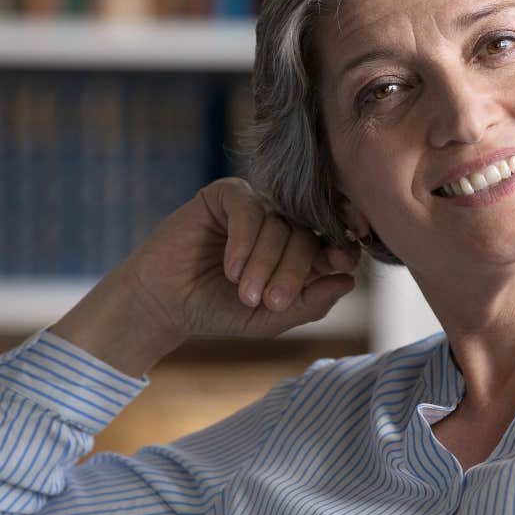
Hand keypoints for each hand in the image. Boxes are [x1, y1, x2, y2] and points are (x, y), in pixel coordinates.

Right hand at [53, 178, 360, 375]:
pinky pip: (248, 208)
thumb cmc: (218, 311)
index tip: (339, 264)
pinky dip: (244, 240)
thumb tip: (349, 280)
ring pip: (279, 224)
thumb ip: (310, 303)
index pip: (333, 244)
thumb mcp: (269, 319)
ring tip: (243, 293)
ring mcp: (256, 208)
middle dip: (293, 271)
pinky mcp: (226, 195)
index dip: (341, 251)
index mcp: (300, 254)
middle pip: (307, 236)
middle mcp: (282, 226)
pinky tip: (231, 269)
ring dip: (263, 262)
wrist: (164, 304)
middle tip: (270, 302)